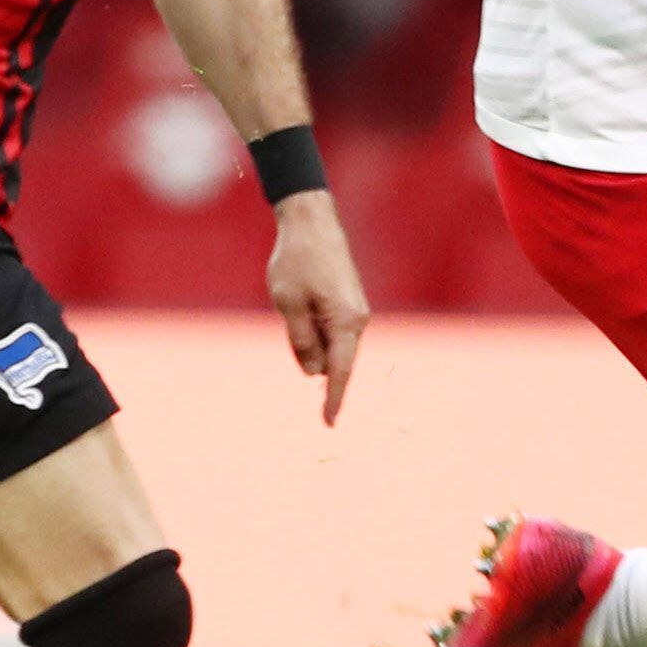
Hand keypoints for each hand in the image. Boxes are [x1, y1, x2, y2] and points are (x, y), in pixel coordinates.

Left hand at [267, 193, 368, 424]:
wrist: (312, 223)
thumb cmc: (297, 262)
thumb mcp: (289, 305)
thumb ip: (301, 342)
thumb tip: (313, 372)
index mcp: (346, 323)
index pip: (339, 372)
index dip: (332, 399)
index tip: (328, 424)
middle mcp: (357, 320)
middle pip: (333, 359)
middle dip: (311, 356)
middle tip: (292, 314)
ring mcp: (354, 311)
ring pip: (330, 344)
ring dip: (309, 338)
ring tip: (295, 299)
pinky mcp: (347, 303)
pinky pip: (331, 330)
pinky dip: (314, 329)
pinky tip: (301, 303)